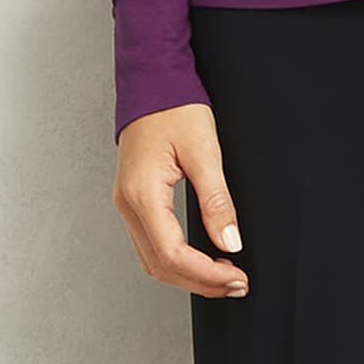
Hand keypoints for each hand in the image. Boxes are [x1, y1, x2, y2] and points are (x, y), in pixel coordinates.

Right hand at [112, 103, 249, 299]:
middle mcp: (128, 204)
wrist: (152, 79)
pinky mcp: (134, 198)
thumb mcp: (204, 150)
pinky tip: (200, 257)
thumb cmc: (175, 107)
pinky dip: (175, 258)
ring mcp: (127, 202)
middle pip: (160, 265)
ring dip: (187, 274)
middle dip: (199, 281)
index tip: (236, 277)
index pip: (173, 254)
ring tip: (222, 276)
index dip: (206, 274)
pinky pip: (151, 243)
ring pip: (153, 259)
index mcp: (143, 194)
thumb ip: (217, 200)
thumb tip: (230, 243)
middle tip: (236, 284)